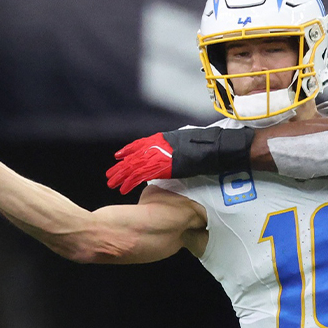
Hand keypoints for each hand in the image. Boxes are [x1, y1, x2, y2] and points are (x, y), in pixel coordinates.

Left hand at [106, 128, 254, 194]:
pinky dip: (131, 181)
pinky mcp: (162, 165)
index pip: (141, 144)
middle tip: (111, 176)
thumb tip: (175, 154)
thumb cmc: (208, 146)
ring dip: (122, 175)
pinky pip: (142, 174)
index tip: (119, 157)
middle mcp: (159, 145)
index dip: (129, 151)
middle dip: (121, 167)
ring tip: (112, 184)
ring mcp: (160, 154)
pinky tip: (124, 188)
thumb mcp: (189, 144)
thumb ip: (178, 149)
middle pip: (134, 156)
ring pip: (134, 165)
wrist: (216, 149)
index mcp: (164, 139)